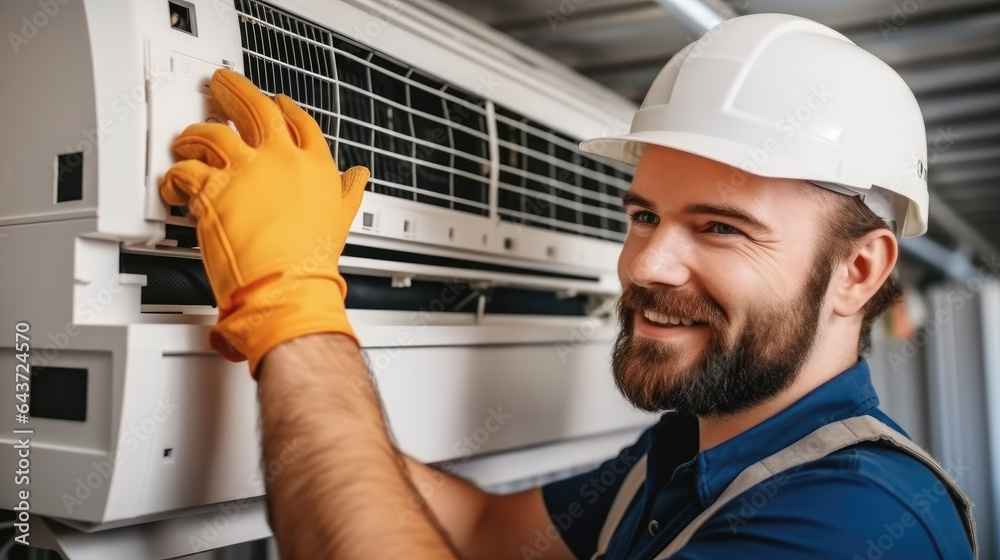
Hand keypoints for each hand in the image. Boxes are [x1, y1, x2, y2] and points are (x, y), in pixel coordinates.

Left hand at [159, 69, 368, 375]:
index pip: (298, 121)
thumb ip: (347, 191)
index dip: (284, 107)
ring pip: (212, 132)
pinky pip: (184, 169)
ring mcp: (246, 172)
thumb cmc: (313, 264)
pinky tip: (175, 183)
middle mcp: (280, 161)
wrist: (289, 290)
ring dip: (194, 134)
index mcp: (314, 166)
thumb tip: (357, 177)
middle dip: (235, 91)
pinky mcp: (213, 190)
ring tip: (186, 139)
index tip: (275, 101)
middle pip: (255, 108)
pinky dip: (174, 175)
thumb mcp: (342, 220)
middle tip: (221, 87)